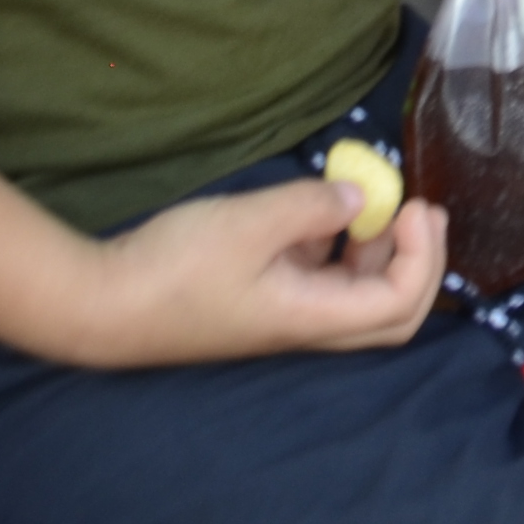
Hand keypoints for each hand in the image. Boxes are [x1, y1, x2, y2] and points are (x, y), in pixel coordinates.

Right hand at [68, 176, 443, 365]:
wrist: (102, 304)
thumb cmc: (174, 268)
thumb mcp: (248, 223)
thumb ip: (311, 207)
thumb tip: (359, 197)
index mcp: (311, 318)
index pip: (399, 306)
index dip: (422, 258)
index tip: (413, 207)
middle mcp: (305, 326)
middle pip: (389, 312)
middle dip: (416, 261)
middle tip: (420, 210)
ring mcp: (282, 315)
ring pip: (354, 292)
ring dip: (375, 250)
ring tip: (374, 200)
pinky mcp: (259, 300)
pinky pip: (316, 278)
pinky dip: (333, 246)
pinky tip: (322, 209)